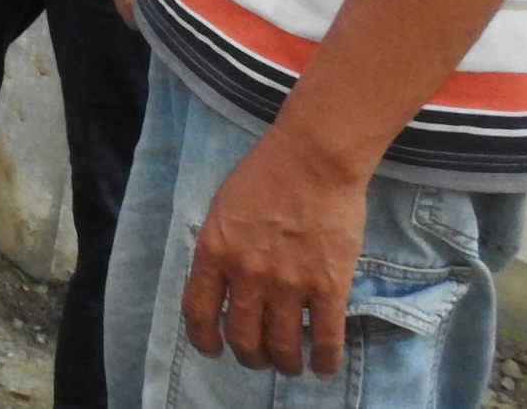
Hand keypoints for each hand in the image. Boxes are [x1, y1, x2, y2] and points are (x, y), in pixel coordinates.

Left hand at [181, 127, 369, 378]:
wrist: (313, 158)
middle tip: (258, 358)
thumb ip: (219, 248)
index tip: (212, 350)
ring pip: (282, 345)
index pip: (199, 311)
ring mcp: (289, 283)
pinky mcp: (328, 286)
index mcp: (215, 251)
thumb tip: (220, 283)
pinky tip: (323, 368)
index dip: (203, 339)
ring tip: (289, 365)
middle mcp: (247, 273)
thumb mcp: (223, 208)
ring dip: (284, 363)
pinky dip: (324, 361)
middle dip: (250, 356)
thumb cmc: (266, 174)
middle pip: (243, 337)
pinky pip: (325, 338)